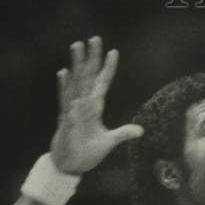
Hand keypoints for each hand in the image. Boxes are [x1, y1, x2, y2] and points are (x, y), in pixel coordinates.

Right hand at [50, 35, 142, 173]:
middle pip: (88, 76)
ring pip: (76, 82)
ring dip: (77, 64)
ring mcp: (73, 109)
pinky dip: (65, 86)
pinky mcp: (66, 119)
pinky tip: (64, 73)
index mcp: (94, 108)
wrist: (70, 166)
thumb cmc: (87, 153)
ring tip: (77, 45)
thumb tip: (141, 130)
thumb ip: (123, 134)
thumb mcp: (109, 142)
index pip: (102, 83)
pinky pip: (65, 100)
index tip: (114, 52)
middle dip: (92, 57)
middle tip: (94, 38)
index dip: (108, 68)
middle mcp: (84, 104)